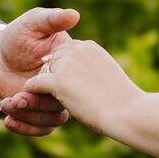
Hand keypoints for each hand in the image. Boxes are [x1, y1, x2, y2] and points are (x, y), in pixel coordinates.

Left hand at [0, 7, 79, 135]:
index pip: (71, 74)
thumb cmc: (18, 37)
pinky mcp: (43, 112)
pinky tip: (8, 120)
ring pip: (53, 118)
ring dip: (29, 116)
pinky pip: (43, 128)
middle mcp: (67, 81)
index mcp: (70, 60)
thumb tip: (74, 14)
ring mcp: (56, 99)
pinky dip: (26, 127)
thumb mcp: (34, 23)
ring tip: (7, 104)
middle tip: (16, 99)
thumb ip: (52, 19)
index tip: (33, 80)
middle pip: (62, 100)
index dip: (56, 81)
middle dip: (36, 104)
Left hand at [16, 40, 144, 134]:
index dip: (63, 66)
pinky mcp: (58, 81)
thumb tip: (81, 74)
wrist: (126, 111)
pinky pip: (35, 84)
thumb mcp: (107, 73)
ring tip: (40, 97)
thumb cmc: (121, 99)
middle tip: (51, 90)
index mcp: (89, 47)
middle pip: (52, 58)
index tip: (64, 80)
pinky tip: (33, 100)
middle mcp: (76, 50)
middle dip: (51, 73)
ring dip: (42, 83)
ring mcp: (66, 65)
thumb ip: (90, 67)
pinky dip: (32, 92)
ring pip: (43, 70)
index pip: (65, 50)